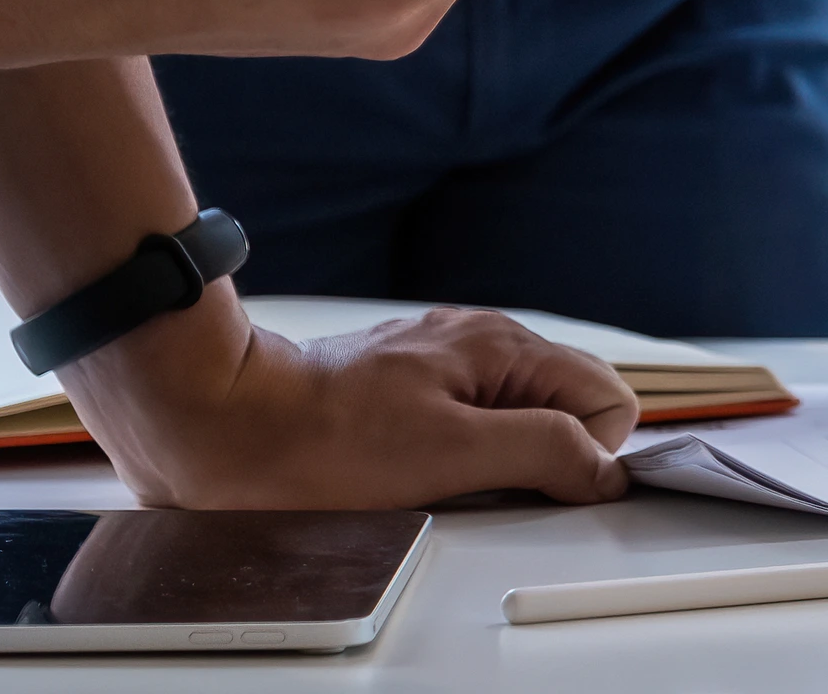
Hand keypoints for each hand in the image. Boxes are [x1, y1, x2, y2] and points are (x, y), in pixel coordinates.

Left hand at [59, 291, 635, 508]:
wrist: (218, 423)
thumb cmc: (320, 439)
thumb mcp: (451, 454)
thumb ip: (546, 451)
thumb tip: (605, 469)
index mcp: (504, 346)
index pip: (609, 400)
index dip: (587, 454)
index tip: (537, 486)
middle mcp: (481, 341)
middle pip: (565, 407)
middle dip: (541, 457)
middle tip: (479, 484)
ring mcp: (442, 360)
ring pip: (516, 417)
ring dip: (494, 458)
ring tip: (436, 477)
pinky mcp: (405, 384)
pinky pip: (468, 420)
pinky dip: (455, 452)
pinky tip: (409, 467)